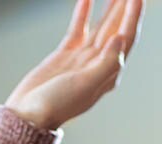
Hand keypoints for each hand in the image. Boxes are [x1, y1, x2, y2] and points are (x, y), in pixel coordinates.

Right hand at [5, 0, 144, 129]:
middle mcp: (99, 64)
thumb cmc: (57, 105)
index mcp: (108, 73)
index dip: (133, 16)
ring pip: (100, 27)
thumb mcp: (85, 86)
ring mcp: (82, 58)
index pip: (126, 38)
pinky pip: (78, 29)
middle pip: (116, 29)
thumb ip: (106, 63)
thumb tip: (120, 38)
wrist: (29, 115)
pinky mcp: (65, 54)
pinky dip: (83, 13)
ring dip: (109, 8)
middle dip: (124, 8)